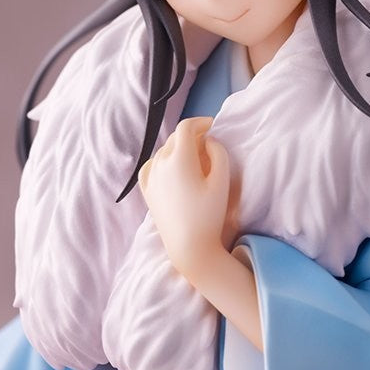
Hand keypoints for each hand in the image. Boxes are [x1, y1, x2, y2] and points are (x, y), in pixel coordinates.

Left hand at [139, 116, 230, 277]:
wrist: (189, 247)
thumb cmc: (209, 214)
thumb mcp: (222, 180)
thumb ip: (218, 153)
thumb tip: (208, 141)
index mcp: (179, 158)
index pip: (186, 127)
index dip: (200, 122)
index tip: (213, 126)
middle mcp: (160, 164)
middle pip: (174, 138)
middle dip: (192, 135)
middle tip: (208, 143)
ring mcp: (151, 178)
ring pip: (163, 151)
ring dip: (178, 148)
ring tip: (194, 158)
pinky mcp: (147, 192)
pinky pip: (150, 167)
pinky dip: (161, 161)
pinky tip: (169, 167)